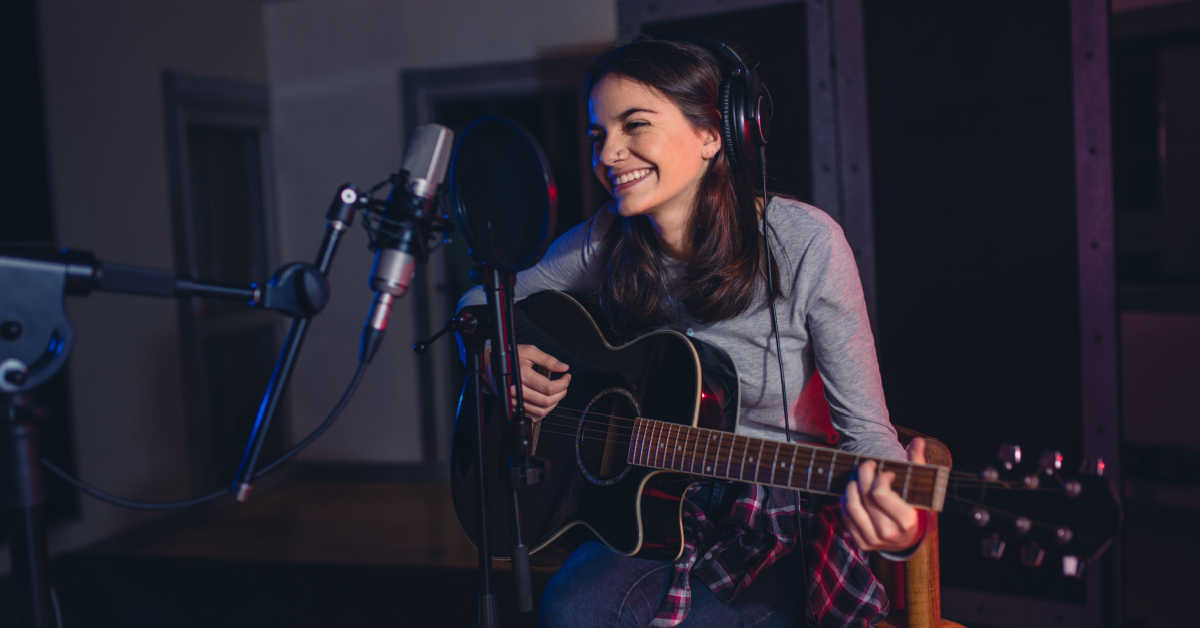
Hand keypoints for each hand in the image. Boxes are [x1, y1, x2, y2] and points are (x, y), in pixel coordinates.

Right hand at [488, 344, 569, 420]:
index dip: (563, 383)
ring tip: (557, 392)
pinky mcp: (513, 407)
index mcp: (522, 376)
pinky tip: (546, 401)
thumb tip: (563, 367)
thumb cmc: (508, 356)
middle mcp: (517, 390)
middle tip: (564, 385)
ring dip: (553, 403)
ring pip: (540, 411)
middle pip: (546, 401)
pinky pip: (532, 416)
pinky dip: (543, 411)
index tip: (567, 377)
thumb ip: (548, 360)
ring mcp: (514, 401)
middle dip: (561, 394)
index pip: (549, 387)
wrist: (489, 365)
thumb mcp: (528, 351)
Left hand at [841, 437, 929, 553]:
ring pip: (852, 507)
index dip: (879, 477)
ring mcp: (873, 540)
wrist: (908, 540)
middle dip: (863, 475)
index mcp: (906, 521)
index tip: (885, 472)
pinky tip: (852, 491)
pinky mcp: (862, 543)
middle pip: (865, 497)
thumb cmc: (914, 509)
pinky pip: (846, 518)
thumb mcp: (919, 489)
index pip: (880, 493)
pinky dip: (845, 501)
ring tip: (857, 477)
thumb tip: (918, 441)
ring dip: (851, 487)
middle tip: (866, 465)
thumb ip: (918, 464)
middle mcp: (889, 533)